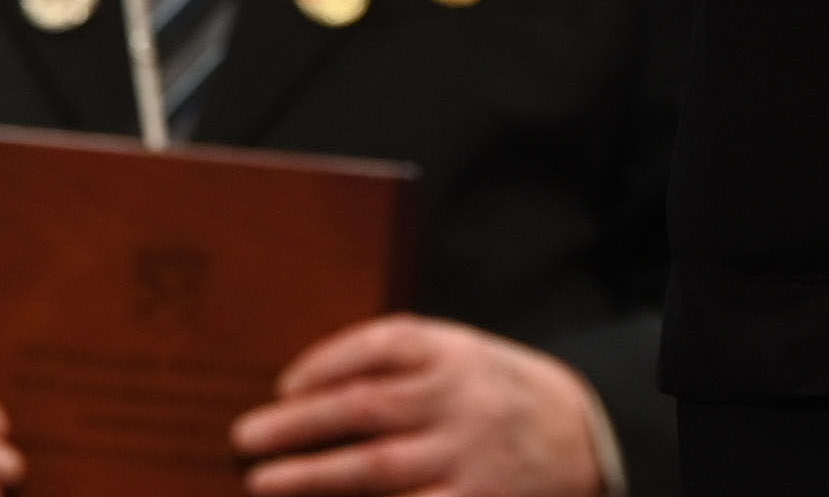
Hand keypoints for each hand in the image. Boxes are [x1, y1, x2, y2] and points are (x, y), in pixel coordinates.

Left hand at [233, 317, 619, 496]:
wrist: (583, 437)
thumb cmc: (496, 393)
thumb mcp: (460, 353)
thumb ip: (397, 360)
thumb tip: (302, 387)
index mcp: (455, 352)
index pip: (380, 347)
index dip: (324, 364)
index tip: (282, 386)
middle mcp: (460, 402)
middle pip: (366, 409)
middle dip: (299, 426)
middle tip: (245, 438)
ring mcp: (468, 458)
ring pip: (377, 469)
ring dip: (314, 477)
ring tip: (262, 482)